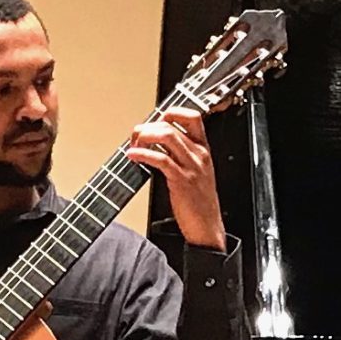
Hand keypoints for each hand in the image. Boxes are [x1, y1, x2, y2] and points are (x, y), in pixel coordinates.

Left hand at [125, 105, 226, 248]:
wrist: (208, 226)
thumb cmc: (199, 203)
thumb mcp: (195, 172)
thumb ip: (180, 155)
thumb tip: (156, 142)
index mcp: (203, 149)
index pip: (193, 117)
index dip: (171, 113)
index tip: (154, 121)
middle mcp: (198, 154)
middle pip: (171, 125)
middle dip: (147, 127)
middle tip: (135, 136)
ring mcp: (191, 166)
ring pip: (166, 136)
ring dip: (144, 136)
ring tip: (133, 144)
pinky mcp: (181, 180)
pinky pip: (160, 159)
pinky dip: (143, 154)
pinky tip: (133, 156)